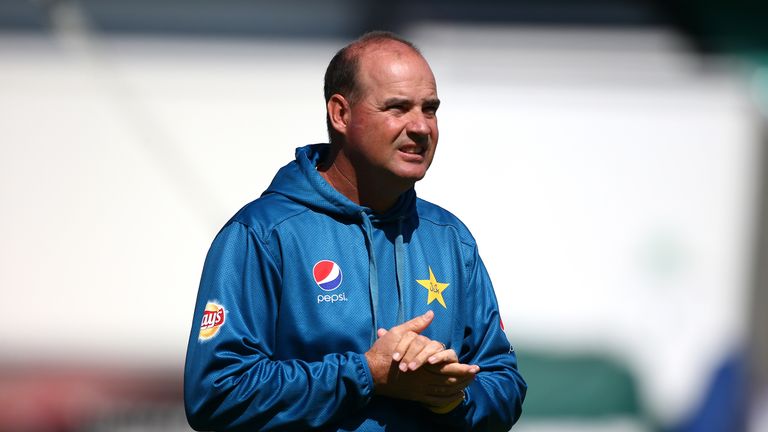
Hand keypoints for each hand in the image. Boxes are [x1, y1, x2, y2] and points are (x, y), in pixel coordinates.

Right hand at [364, 311, 478, 404]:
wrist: (369, 372)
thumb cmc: (383, 351)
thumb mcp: (399, 333)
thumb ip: (417, 324)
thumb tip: (431, 313)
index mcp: (423, 362)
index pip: (448, 365)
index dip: (462, 367)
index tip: (475, 367)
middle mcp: (424, 377)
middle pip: (449, 379)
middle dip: (464, 378)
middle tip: (476, 376)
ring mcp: (419, 389)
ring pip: (443, 390)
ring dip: (458, 388)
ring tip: (469, 386)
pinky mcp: (414, 396)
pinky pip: (434, 400)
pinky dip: (446, 399)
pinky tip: (453, 396)